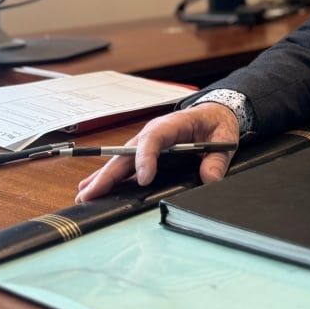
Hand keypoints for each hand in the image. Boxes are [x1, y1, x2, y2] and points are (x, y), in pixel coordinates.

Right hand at [75, 103, 239, 202]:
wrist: (214, 112)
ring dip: (102, 177)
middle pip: (127, 152)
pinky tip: (93, 188)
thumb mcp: (224, 137)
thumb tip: (210, 177)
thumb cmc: (216, 123)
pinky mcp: (144, 152)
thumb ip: (217, 158)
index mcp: (172, 124)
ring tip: (85, 195)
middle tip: (93, 193)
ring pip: (120, 160)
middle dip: (110, 173)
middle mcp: (153, 133)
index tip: (144, 178)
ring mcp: (145, 142)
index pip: (154, 138)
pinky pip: (124, 164)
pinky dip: (109, 177)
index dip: (146, 158)